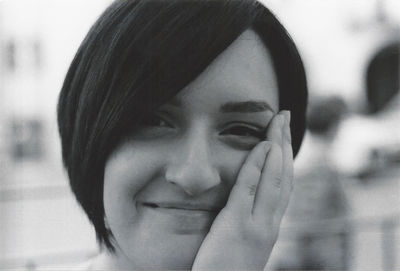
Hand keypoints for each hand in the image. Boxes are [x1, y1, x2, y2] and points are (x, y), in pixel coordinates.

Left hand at [192, 111, 292, 270]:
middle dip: (286, 144)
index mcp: (272, 225)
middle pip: (285, 176)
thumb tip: (248, 197)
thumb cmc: (226, 269)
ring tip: (278, 124)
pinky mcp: (237, 225)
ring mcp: (257, 225)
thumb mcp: (245, 243)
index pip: (285, 185)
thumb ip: (250, 220)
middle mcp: (271, 223)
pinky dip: (257, 165)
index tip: (285, 136)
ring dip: (277, 147)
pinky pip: (249, 188)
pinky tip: (261, 147)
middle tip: (286, 118)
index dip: (288, 157)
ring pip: (274, 179)